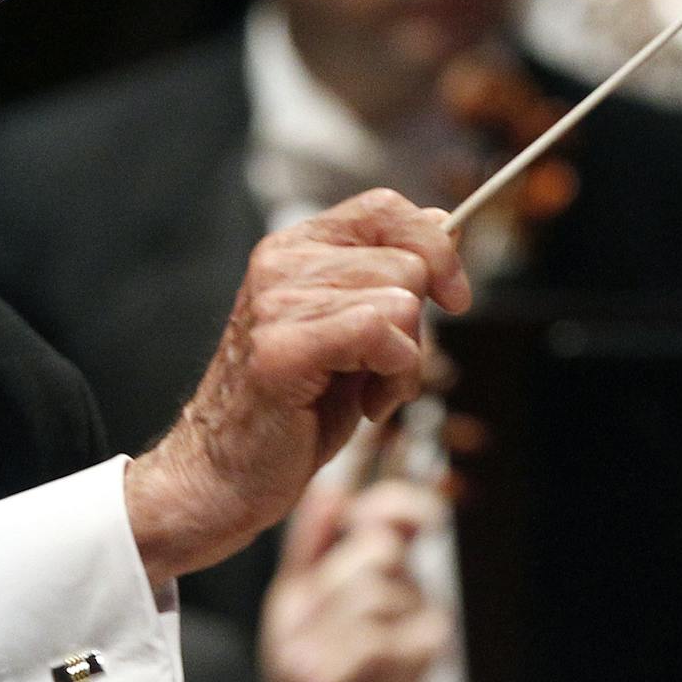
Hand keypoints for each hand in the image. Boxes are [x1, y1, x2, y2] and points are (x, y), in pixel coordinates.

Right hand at [123, 188, 468, 585]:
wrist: (227, 474)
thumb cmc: (296, 407)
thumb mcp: (354, 329)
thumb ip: (390, 276)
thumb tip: (445, 221)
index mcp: (295, 249)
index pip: (385, 207)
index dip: (435, 245)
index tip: (454, 297)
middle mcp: (280, 263)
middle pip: (407, 264)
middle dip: (418, 327)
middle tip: (381, 371)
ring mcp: (276, 303)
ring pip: (401, 302)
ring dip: (406, 362)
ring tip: (367, 390)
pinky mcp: (282, 348)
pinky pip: (379, 333)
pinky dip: (395, 377)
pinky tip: (368, 405)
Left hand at [261, 477, 450, 681]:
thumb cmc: (307, 667)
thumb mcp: (294, 598)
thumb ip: (310, 543)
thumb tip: (334, 489)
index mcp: (373, 560)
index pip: (397, 506)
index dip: (393, 498)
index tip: (361, 512)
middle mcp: (407, 580)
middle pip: (375, 547)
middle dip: (326, 593)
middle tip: (297, 640)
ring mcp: (425, 614)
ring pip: (372, 594)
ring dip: (323, 637)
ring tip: (305, 671)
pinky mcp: (429, 653)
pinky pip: (376, 638)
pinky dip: (338, 663)